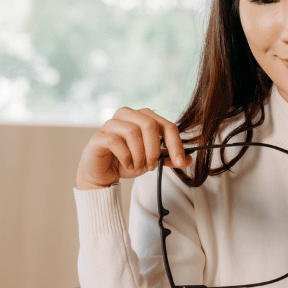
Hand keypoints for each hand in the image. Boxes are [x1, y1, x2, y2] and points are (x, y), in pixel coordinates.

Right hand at [76, 107, 191, 189]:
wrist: (103, 172)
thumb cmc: (128, 161)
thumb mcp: (152, 160)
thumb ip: (168, 158)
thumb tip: (188, 160)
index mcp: (143, 116)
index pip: (166, 124)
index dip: (176, 144)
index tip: (181, 162)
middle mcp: (127, 114)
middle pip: (149, 125)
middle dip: (154, 150)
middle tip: (152, 166)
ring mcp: (111, 123)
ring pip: (133, 132)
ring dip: (139, 155)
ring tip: (138, 167)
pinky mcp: (98, 136)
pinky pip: (116, 141)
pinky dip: (126, 157)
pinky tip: (127, 165)